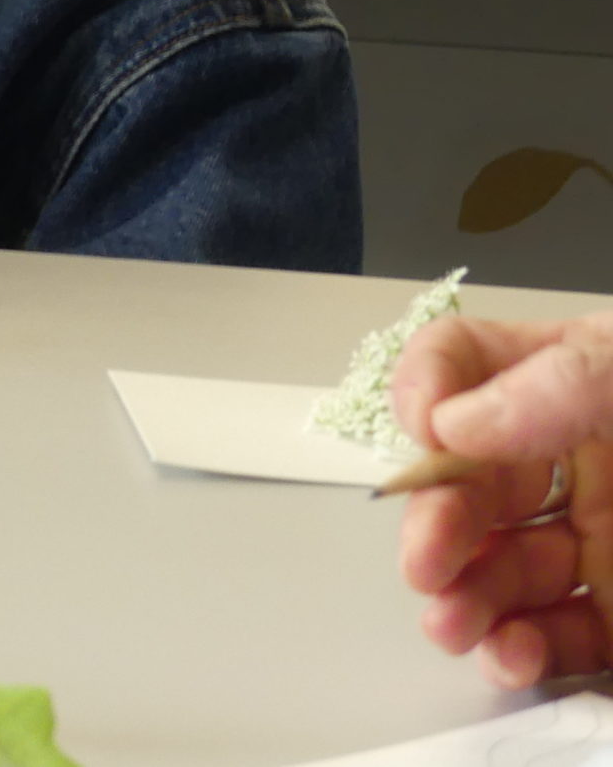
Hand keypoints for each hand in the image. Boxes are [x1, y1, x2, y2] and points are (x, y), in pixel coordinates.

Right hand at [390, 312, 612, 686]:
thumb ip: (559, 383)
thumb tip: (452, 423)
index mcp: (565, 381)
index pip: (462, 364)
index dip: (425, 390)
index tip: (422, 431)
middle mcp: (568, 459)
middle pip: (466, 484)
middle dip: (433, 525)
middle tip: (425, 561)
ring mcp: (595, 538)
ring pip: (498, 569)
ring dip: (461, 601)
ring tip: (452, 625)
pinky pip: (561, 637)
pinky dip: (525, 653)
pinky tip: (511, 653)